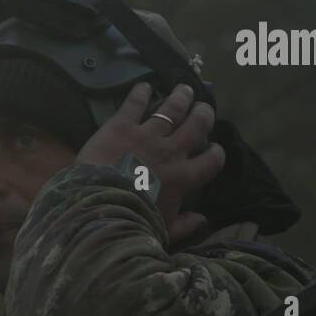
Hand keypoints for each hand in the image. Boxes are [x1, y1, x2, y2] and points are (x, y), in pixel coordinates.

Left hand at [73, 82, 225, 244]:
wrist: (98, 203)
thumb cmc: (133, 220)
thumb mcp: (163, 230)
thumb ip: (185, 225)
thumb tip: (203, 220)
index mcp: (183, 178)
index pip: (212, 161)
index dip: (217, 153)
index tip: (215, 149)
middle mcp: (171, 151)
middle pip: (197, 126)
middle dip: (203, 114)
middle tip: (204, 109)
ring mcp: (147, 135)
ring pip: (172, 109)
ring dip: (180, 97)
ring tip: (185, 89)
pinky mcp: (122, 125)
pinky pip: (135, 104)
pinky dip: (140, 93)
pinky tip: (144, 85)